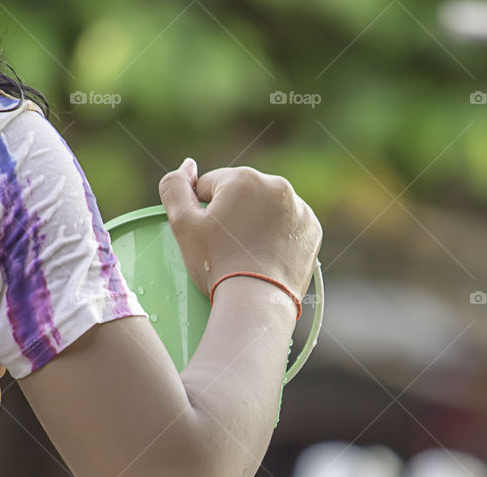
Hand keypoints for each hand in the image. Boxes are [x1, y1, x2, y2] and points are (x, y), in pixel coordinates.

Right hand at [158, 159, 321, 301]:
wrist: (256, 301)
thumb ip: (174, 187)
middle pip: (241, 194)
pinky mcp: (312, 229)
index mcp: (243, 178)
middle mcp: (277, 185)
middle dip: (232, 214)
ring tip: (248, 252)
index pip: (210, 186)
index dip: (202, 213)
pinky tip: (268, 254)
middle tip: (228, 248)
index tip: (209, 237)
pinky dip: (278, 235)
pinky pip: (288, 224)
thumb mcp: (183, 224)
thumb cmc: (217, 264)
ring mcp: (299, 207)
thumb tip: (188, 165)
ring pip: (266, 208)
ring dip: (256, 222)